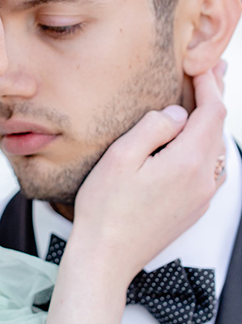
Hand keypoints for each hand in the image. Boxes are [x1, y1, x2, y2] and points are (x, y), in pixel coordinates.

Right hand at [72, 67, 225, 285]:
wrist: (106, 258)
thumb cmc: (105, 210)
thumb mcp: (120, 158)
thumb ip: (153, 127)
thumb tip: (176, 113)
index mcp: (187, 162)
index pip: (212, 111)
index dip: (209, 84)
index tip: (200, 65)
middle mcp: (203, 181)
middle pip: (218, 129)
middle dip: (215, 97)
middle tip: (214, 71)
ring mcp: (201, 198)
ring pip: (216, 151)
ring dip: (212, 124)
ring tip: (205, 102)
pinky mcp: (193, 210)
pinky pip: (210, 171)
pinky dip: (207, 148)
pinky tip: (196, 144)